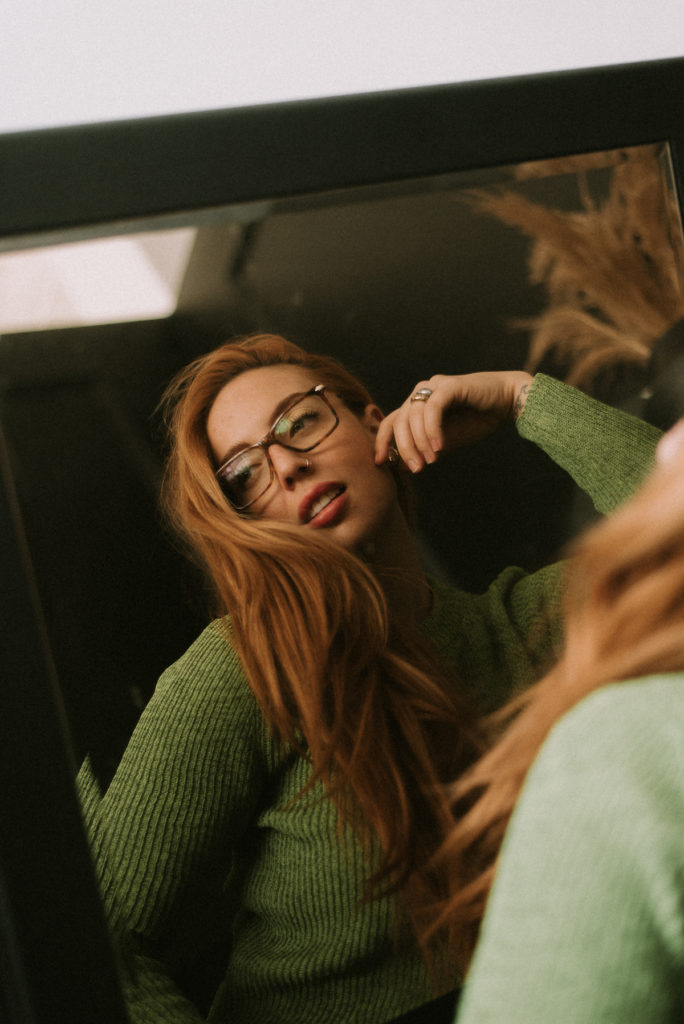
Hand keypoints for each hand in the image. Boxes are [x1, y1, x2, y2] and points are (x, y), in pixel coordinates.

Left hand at [375, 370, 532, 472]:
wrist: (508, 402)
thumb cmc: (477, 420)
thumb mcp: (446, 441)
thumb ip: (425, 449)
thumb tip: (402, 465)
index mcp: (417, 405)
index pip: (391, 422)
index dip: (382, 442)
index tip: (380, 463)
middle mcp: (421, 392)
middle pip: (399, 421)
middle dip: (405, 448)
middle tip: (417, 469)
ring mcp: (434, 386)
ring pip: (413, 415)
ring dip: (420, 442)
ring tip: (431, 460)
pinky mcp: (449, 385)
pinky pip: (432, 408)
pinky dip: (432, 430)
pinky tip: (439, 447)